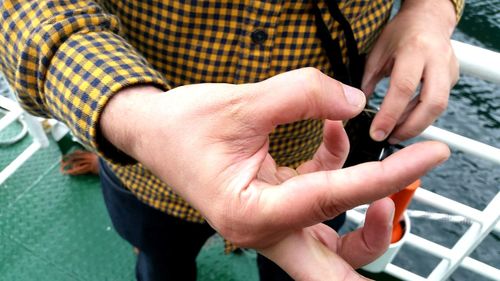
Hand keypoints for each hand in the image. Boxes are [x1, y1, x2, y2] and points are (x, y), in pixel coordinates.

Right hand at [101, 68, 449, 279]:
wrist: (153, 133)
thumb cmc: (183, 126)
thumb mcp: (241, 102)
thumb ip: (302, 95)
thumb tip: (353, 104)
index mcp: (250, 213)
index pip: (332, 199)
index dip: (385, 176)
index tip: (427, 157)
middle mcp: (262, 230)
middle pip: (332, 266)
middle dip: (372, 240)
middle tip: (396, 207)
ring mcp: (269, 223)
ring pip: (330, 244)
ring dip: (358, 209)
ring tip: (368, 159)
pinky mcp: (273, 206)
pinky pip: (317, 202)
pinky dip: (334, 171)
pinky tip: (331, 134)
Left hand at [362, 0, 458, 143]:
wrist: (428, 19)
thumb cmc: (400, 34)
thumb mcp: (377, 53)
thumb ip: (368, 81)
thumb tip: (359, 110)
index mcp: (414, 49)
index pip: (403, 88)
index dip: (390, 115)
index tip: (377, 132)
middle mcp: (437, 59)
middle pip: (432, 103)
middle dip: (411, 127)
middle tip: (390, 138)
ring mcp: (449, 69)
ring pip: (439, 107)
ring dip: (416, 124)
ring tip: (394, 133)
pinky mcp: (453, 78)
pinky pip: (438, 103)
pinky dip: (420, 115)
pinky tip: (405, 120)